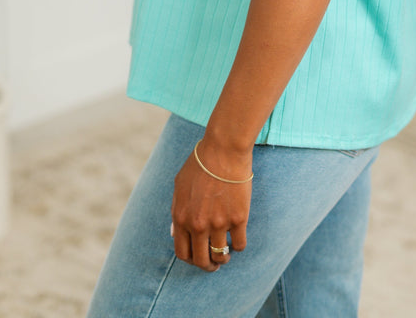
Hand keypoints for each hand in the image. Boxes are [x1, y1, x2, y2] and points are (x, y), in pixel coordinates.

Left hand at [171, 140, 252, 271]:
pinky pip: (240, 244)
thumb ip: (176, 210)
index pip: (182, 253)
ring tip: (227, 253)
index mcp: (181, 217)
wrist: (223, 149)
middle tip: (214, 264)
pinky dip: (239, 246)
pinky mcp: (238, 218)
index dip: (191, 260)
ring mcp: (219, 223)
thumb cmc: (200, 163)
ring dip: (223, 258)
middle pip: (201, 260)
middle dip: (208, 266)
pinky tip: (238, 238)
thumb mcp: (179, 185)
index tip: (198, 257)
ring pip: (221, 256)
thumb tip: (175, 232)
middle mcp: (198, 224)